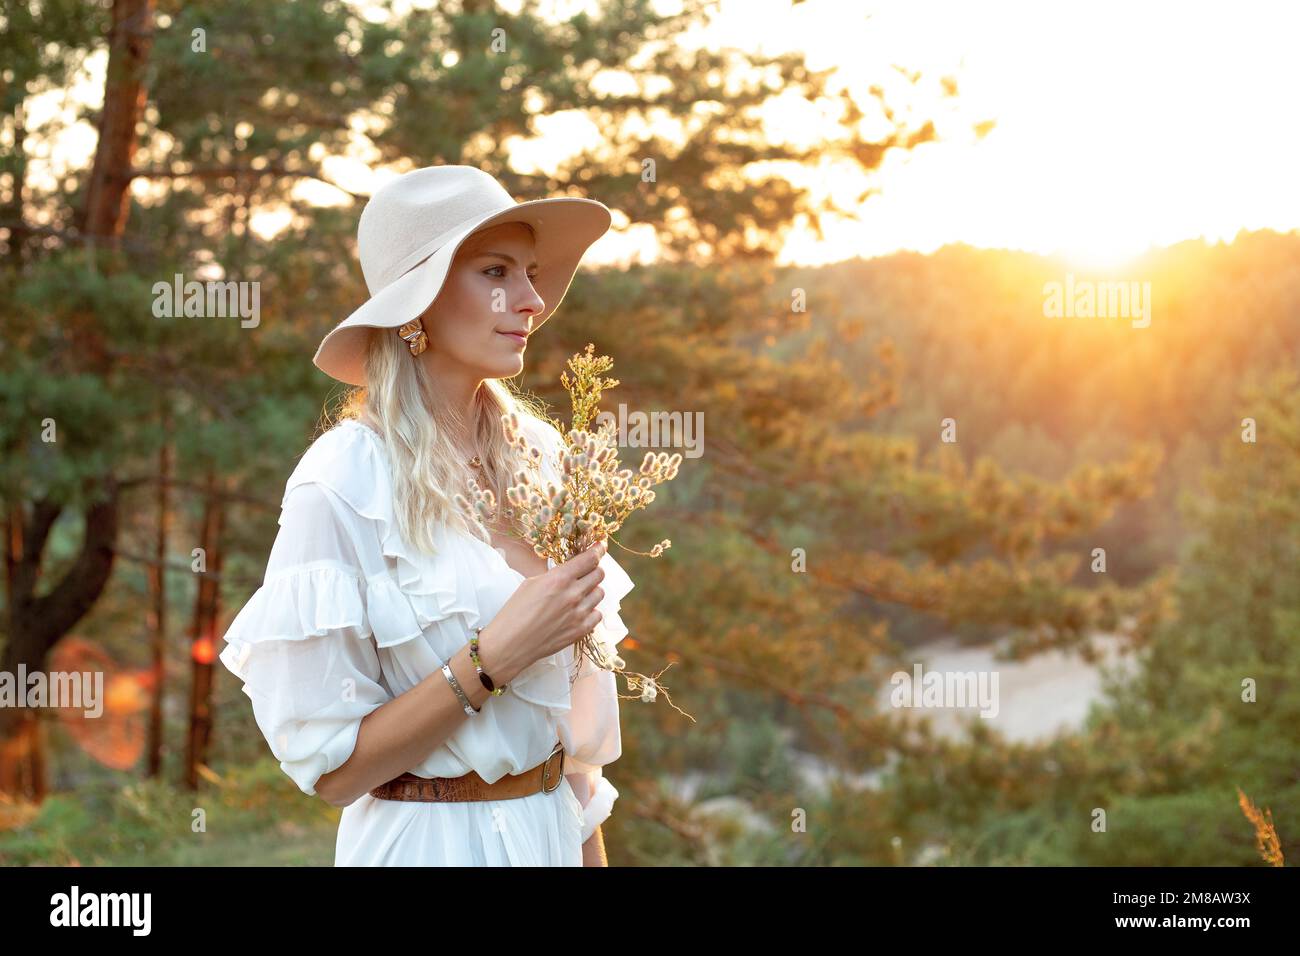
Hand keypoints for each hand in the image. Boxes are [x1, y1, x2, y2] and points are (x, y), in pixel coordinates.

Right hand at [487, 537, 607, 675]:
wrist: (510, 643)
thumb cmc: (515, 611)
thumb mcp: (531, 583)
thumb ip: (555, 575)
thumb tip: (571, 570)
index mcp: (559, 578)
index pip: (590, 559)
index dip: (597, 551)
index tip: (600, 547)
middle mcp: (573, 594)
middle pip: (599, 574)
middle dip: (594, 569)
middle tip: (586, 571)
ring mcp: (579, 614)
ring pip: (600, 593)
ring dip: (592, 590)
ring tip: (579, 594)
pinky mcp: (581, 630)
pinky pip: (598, 614)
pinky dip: (591, 611)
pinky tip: (578, 611)